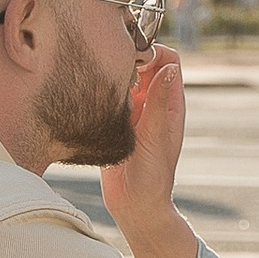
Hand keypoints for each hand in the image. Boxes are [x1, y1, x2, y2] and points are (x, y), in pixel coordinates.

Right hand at [102, 53, 197, 257]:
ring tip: (96, 74)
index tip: (133, 50)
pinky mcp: (116, 123)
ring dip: (113, 73)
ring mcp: (134, 113)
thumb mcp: (156, 137)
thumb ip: (159, 103)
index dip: (154, 49)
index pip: (169, 61)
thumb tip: (167, 67)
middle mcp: (153, 104)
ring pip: (125, 79)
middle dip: (129, 56)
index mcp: (170, 104)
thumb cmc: (153, 178)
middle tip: (108, 58)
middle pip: (144, 65)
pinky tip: (88, 93)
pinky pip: (110, 98)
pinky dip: (101, 91)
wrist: (135, 207)